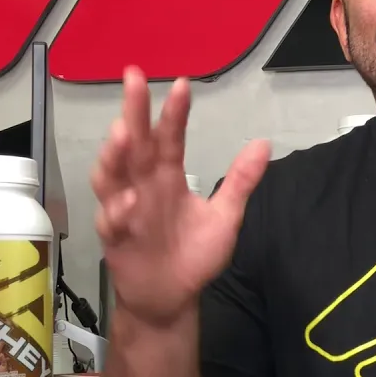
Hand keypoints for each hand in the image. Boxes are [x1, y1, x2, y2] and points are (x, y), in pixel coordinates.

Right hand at [91, 68, 269, 328]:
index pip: (170, 136)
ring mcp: (125, 208)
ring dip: (114, 154)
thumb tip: (263, 143)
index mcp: (168, 175)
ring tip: (123, 133)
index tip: (184, 84)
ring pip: (112, 174)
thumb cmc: (193, 255)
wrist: (172, 298)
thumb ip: (240, 182)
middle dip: (133, 111)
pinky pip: (112, 220)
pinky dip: (118, 210)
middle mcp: (143, 184)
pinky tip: (129, 200)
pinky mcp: (116, 237)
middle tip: (134, 78)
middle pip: (135, 143)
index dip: (175, 112)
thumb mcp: (225, 217)